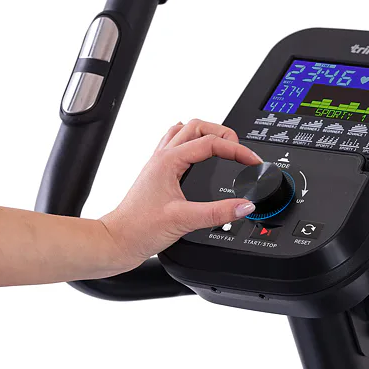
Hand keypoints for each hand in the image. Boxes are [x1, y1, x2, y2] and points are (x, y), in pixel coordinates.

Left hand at [100, 119, 261, 272]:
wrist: (117, 241)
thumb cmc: (139, 229)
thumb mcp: (184, 220)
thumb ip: (218, 212)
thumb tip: (244, 205)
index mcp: (169, 161)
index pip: (210, 142)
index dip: (236, 149)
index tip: (251, 160)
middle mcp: (162, 157)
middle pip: (197, 126)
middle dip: (223, 133)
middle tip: (240, 149)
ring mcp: (159, 164)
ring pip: (185, 132)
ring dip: (207, 133)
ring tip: (225, 146)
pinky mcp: (158, 174)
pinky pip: (176, 145)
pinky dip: (193, 143)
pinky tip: (200, 157)